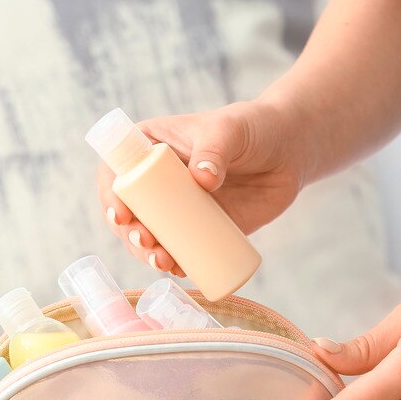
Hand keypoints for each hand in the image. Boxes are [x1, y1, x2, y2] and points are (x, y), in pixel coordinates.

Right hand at [95, 100, 310, 274]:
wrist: (289, 151)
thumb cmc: (253, 128)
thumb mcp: (229, 130)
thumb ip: (215, 149)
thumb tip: (202, 180)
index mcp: (150, 148)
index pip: (117, 172)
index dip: (111, 196)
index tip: (122, 215)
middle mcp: (158, 181)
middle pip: (130, 212)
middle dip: (129, 234)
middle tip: (147, 243)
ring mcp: (178, 207)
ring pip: (151, 235)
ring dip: (147, 254)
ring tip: (163, 262)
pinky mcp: (201, 227)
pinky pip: (180, 250)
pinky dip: (175, 264)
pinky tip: (177, 271)